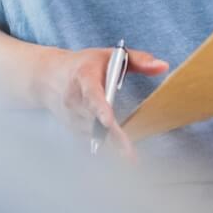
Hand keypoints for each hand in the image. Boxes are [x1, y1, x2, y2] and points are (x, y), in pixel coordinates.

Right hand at [30, 46, 167, 158]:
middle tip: (128, 155)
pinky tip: (119, 155)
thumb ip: (138, 60)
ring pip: (93, 133)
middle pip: (94, 120)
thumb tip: (163, 66)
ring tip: (129, 158)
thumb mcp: (111, 55)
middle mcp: (74, 98)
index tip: (107, 121)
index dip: (99, 108)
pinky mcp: (72, 128)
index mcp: (84, 76)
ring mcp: (71, 116)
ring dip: (110, 144)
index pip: (91, 94)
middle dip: (111, 136)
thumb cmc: (86, 64)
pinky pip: (91, 139)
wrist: (48, 76)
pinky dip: (105, 147)